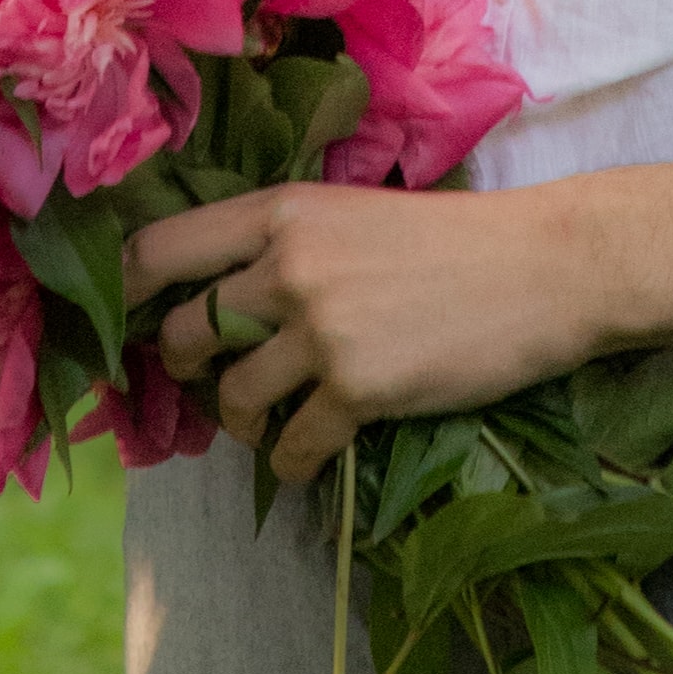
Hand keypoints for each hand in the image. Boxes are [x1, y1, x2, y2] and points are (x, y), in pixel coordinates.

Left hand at [122, 182, 608, 487]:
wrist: (545, 267)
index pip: (158, 250)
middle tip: (220, 377)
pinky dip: (293, 463)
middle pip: (186, 334)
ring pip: (232, 398)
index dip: (128, 293)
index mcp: (282, 210)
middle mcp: (288, 266)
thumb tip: (219, 295)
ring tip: (272, 422)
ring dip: (242, 423)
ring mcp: (321, 330)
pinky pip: (290, 448)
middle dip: (192, 368)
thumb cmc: (454, 239)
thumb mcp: (353, 212)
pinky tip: (314, 455)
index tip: (132, 322)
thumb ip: (286, 244)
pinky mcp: (357, 390)